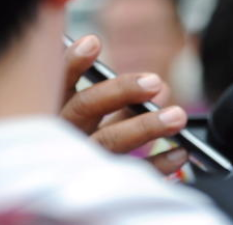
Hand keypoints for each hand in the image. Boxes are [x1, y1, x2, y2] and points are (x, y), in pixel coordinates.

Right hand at [60, 35, 188, 174]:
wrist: (70, 191)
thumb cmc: (87, 137)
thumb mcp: (90, 115)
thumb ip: (117, 97)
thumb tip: (160, 86)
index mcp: (52, 111)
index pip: (57, 83)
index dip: (73, 63)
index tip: (93, 42)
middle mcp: (59, 135)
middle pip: (85, 108)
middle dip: (122, 91)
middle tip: (155, 81)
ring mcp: (76, 162)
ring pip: (108, 141)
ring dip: (146, 126)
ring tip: (177, 116)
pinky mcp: (98, 184)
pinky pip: (129, 173)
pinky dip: (158, 163)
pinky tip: (180, 152)